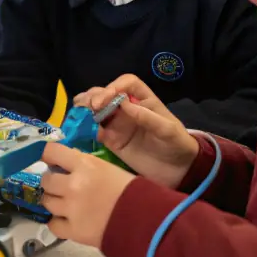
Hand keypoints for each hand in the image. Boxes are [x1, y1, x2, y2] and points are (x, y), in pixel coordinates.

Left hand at [40, 142, 134, 247]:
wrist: (145, 221)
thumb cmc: (134, 191)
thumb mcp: (109, 168)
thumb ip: (87, 166)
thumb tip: (71, 165)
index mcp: (84, 165)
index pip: (51, 151)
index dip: (47, 154)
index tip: (49, 158)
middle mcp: (72, 185)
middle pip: (46, 180)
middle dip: (51, 181)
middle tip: (60, 185)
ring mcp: (70, 209)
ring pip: (46, 201)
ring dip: (53, 200)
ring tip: (63, 203)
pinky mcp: (73, 231)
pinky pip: (53, 225)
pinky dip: (57, 222)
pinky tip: (65, 221)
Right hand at [80, 75, 197, 188]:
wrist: (179, 172)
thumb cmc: (177, 145)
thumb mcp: (168, 130)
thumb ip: (147, 116)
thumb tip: (124, 103)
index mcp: (144, 100)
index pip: (127, 84)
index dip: (115, 87)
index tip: (107, 98)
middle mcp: (128, 108)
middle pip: (106, 93)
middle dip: (95, 96)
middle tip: (89, 107)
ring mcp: (118, 124)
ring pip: (97, 109)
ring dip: (86, 108)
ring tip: (78, 114)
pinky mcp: (111, 141)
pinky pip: (95, 130)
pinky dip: (84, 127)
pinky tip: (78, 129)